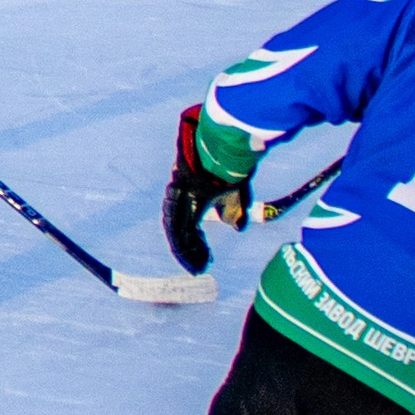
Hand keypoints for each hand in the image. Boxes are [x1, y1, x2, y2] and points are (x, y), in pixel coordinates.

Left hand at [161, 104, 247, 274]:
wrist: (227, 146)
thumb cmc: (233, 168)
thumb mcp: (237, 195)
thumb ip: (235, 211)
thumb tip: (237, 227)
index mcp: (189, 195)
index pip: (185, 225)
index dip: (194, 244)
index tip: (205, 259)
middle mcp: (179, 197)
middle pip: (177, 231)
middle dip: (189, 252)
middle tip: (200, 268)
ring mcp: (178, 197)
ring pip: (177, 234)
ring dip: (188, 254)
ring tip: (200, 267)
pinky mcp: (183, 201)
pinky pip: (180, 231)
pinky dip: (188, 249)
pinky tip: (199, 259)